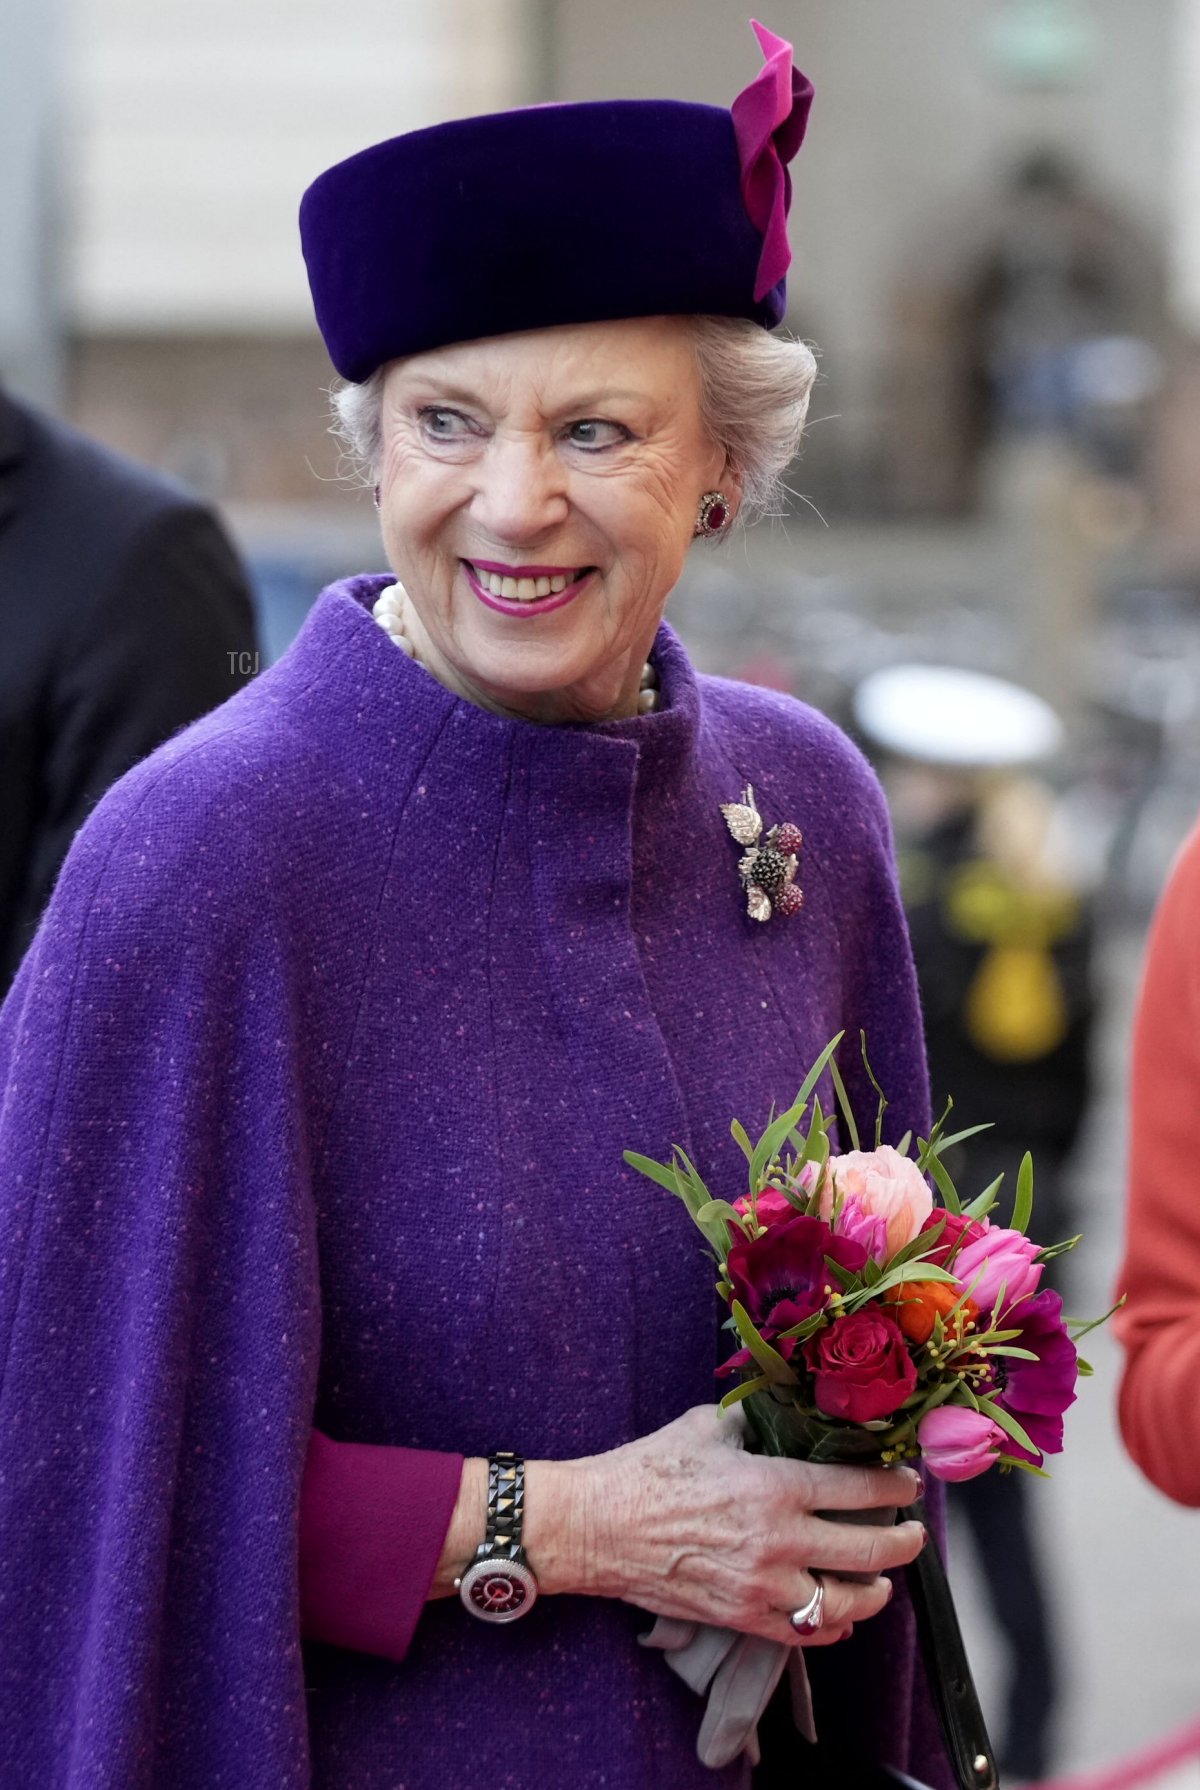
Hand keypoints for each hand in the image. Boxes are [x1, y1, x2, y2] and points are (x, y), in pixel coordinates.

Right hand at [533, 1405, 925, 1647]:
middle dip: (904, 1544)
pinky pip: (805, 1633)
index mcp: (775, 1485)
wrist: (598, 1527)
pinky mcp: (741, 1618)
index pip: (859, 1489)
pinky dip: (831, 1626)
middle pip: (869, 1552)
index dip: (895, 1487)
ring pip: (845, 1603)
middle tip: (913, 1534)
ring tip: (883, 1582)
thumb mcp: (707, 1427)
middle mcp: (779, 1541)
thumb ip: (754, 1424)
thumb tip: (780, 1414)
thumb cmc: (648, 1470)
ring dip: (875, 1593)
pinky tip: (838, 1613)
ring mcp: (762, 1587)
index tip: (907, 1483)